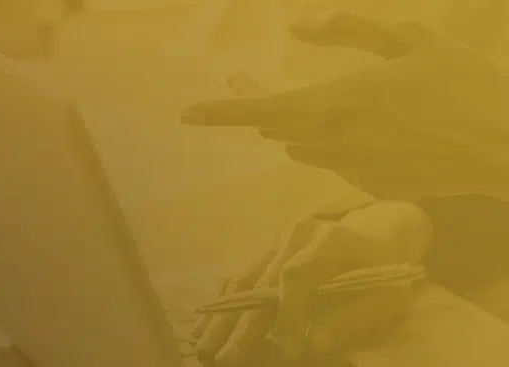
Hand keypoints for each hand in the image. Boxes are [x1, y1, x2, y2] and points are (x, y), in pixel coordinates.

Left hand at [182, 13, 508, 200]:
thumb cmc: (467, 84)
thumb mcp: (413, 38)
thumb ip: (350, 29)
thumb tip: (297, 23)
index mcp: (349, 96)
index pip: (268, 108)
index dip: (223, 111)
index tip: (186, 114)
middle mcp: (344, 137)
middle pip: (275, 126)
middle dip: (250, 104)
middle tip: (239, 80)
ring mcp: (358, 166)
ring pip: (298, 145)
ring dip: (284, 122)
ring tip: (285, 98)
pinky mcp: (374, 184)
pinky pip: (330, 161)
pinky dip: (323, 141)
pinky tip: (350, 125)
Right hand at [194, 202, 429, 364]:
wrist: (376, 234)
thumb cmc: (384, 271)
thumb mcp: (385, 297)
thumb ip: (350, 319)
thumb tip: (311, 345)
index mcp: (330, 240)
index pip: (299, 274)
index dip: (288, 313)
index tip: (284, 352)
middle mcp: (294, 236)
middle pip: (258, 282)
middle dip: (239, 327)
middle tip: (222, 361)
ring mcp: (275, 242)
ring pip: (241, 283)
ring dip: (220, 320)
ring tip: (203, 351)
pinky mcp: (264, 253)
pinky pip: (238, 281)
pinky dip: (220, 308)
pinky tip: (203, 330)